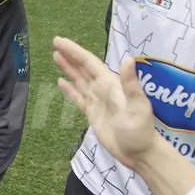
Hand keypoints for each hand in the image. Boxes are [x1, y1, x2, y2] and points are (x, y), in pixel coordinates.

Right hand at [52, 36, 159, 169]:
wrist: (139, 153)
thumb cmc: (140, 130)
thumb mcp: (138, 106)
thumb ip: (130, 84)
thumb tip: (127, 59)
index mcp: (110, 84)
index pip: (89, 63)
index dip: (74, 51)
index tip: (59, 41)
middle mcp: (102, 89)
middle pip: (82, 68)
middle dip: (69, 55)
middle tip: (54, 42)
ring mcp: (97, 101)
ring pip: (79, 80)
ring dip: (68, 68)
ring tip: (55, 56)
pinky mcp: (92, 113)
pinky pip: (78, 98)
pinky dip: (69, 89)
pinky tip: (60, 82)